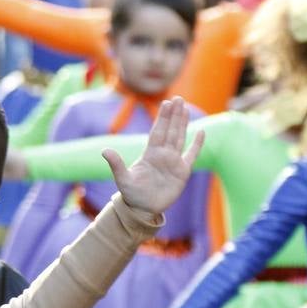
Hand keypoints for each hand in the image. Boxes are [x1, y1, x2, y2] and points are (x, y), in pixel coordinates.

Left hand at [103, 97, 202, 214]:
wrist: (142, 209)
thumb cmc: (131, 194)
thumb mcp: (122, 178)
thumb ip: (116, 164)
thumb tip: (104, 151)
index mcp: (150, 154)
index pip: (157, 131)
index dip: (162, 117)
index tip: (166, 103)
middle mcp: (162, 154)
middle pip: (170, 130)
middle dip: (174, 115)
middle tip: (178, 98)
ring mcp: (173, 162)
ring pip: (180, 138)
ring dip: (183, 124)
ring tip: (185, 109)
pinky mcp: (182, 172)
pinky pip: (192, 155)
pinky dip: (197, 144)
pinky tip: (202, 132)